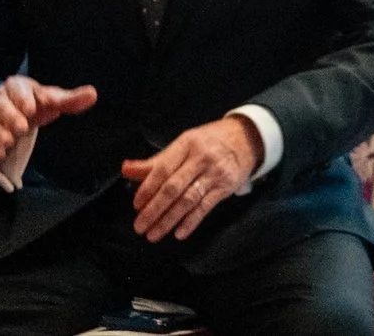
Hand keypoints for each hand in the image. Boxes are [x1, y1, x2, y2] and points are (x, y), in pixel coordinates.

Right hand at [0, 76, 96, 162]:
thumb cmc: (34, 103)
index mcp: (18, 87)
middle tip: (21, 128)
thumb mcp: (51, 100)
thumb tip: (93, 94)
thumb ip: (70, 99)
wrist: (9, 112)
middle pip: (1, 106)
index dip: (22, 98)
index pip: (17, 88)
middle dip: (10, 117)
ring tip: (8, 143)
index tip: (30, 109)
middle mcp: (0, 100)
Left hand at [122, 116, 262, 240]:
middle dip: (154, 210)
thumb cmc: (209, 142)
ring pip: (188, 200)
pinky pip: (206, 207)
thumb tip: (126, 168)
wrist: (247, 138)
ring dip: (169, 220)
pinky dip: (191, 221)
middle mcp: (202, 158)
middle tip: (140, 227)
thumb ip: (155, 161)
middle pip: (174, 188)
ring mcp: (216, 173)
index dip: (147, 189)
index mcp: (187, 144)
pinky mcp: (226, 186)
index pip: (163, 169)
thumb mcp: (183, 144)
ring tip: (154, 234)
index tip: (136, 205)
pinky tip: (179, 233)